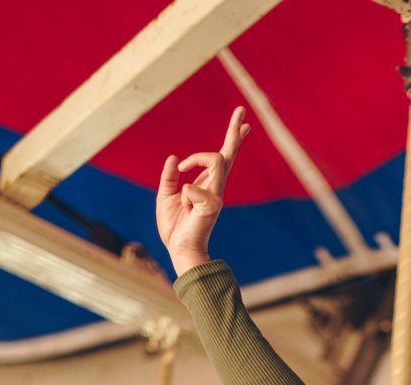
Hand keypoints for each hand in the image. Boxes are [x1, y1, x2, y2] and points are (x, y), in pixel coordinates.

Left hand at [157, 106, 250, 276]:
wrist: (179, 249)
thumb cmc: (175, 227)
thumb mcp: (166, 195)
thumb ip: (170, 177)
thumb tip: (174, 158)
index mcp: (207, 183)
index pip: (222, 157)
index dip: (233, 139)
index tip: (244, 122)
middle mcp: (216, 187)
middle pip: (228, 153)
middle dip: (234, 131)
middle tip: (241, 109)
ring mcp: (216, 195)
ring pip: (214, 158)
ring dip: (193, 160)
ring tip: (182, 176)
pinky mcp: (213, 205)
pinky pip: (192, 187)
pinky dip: (184, 195)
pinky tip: (186, 208)